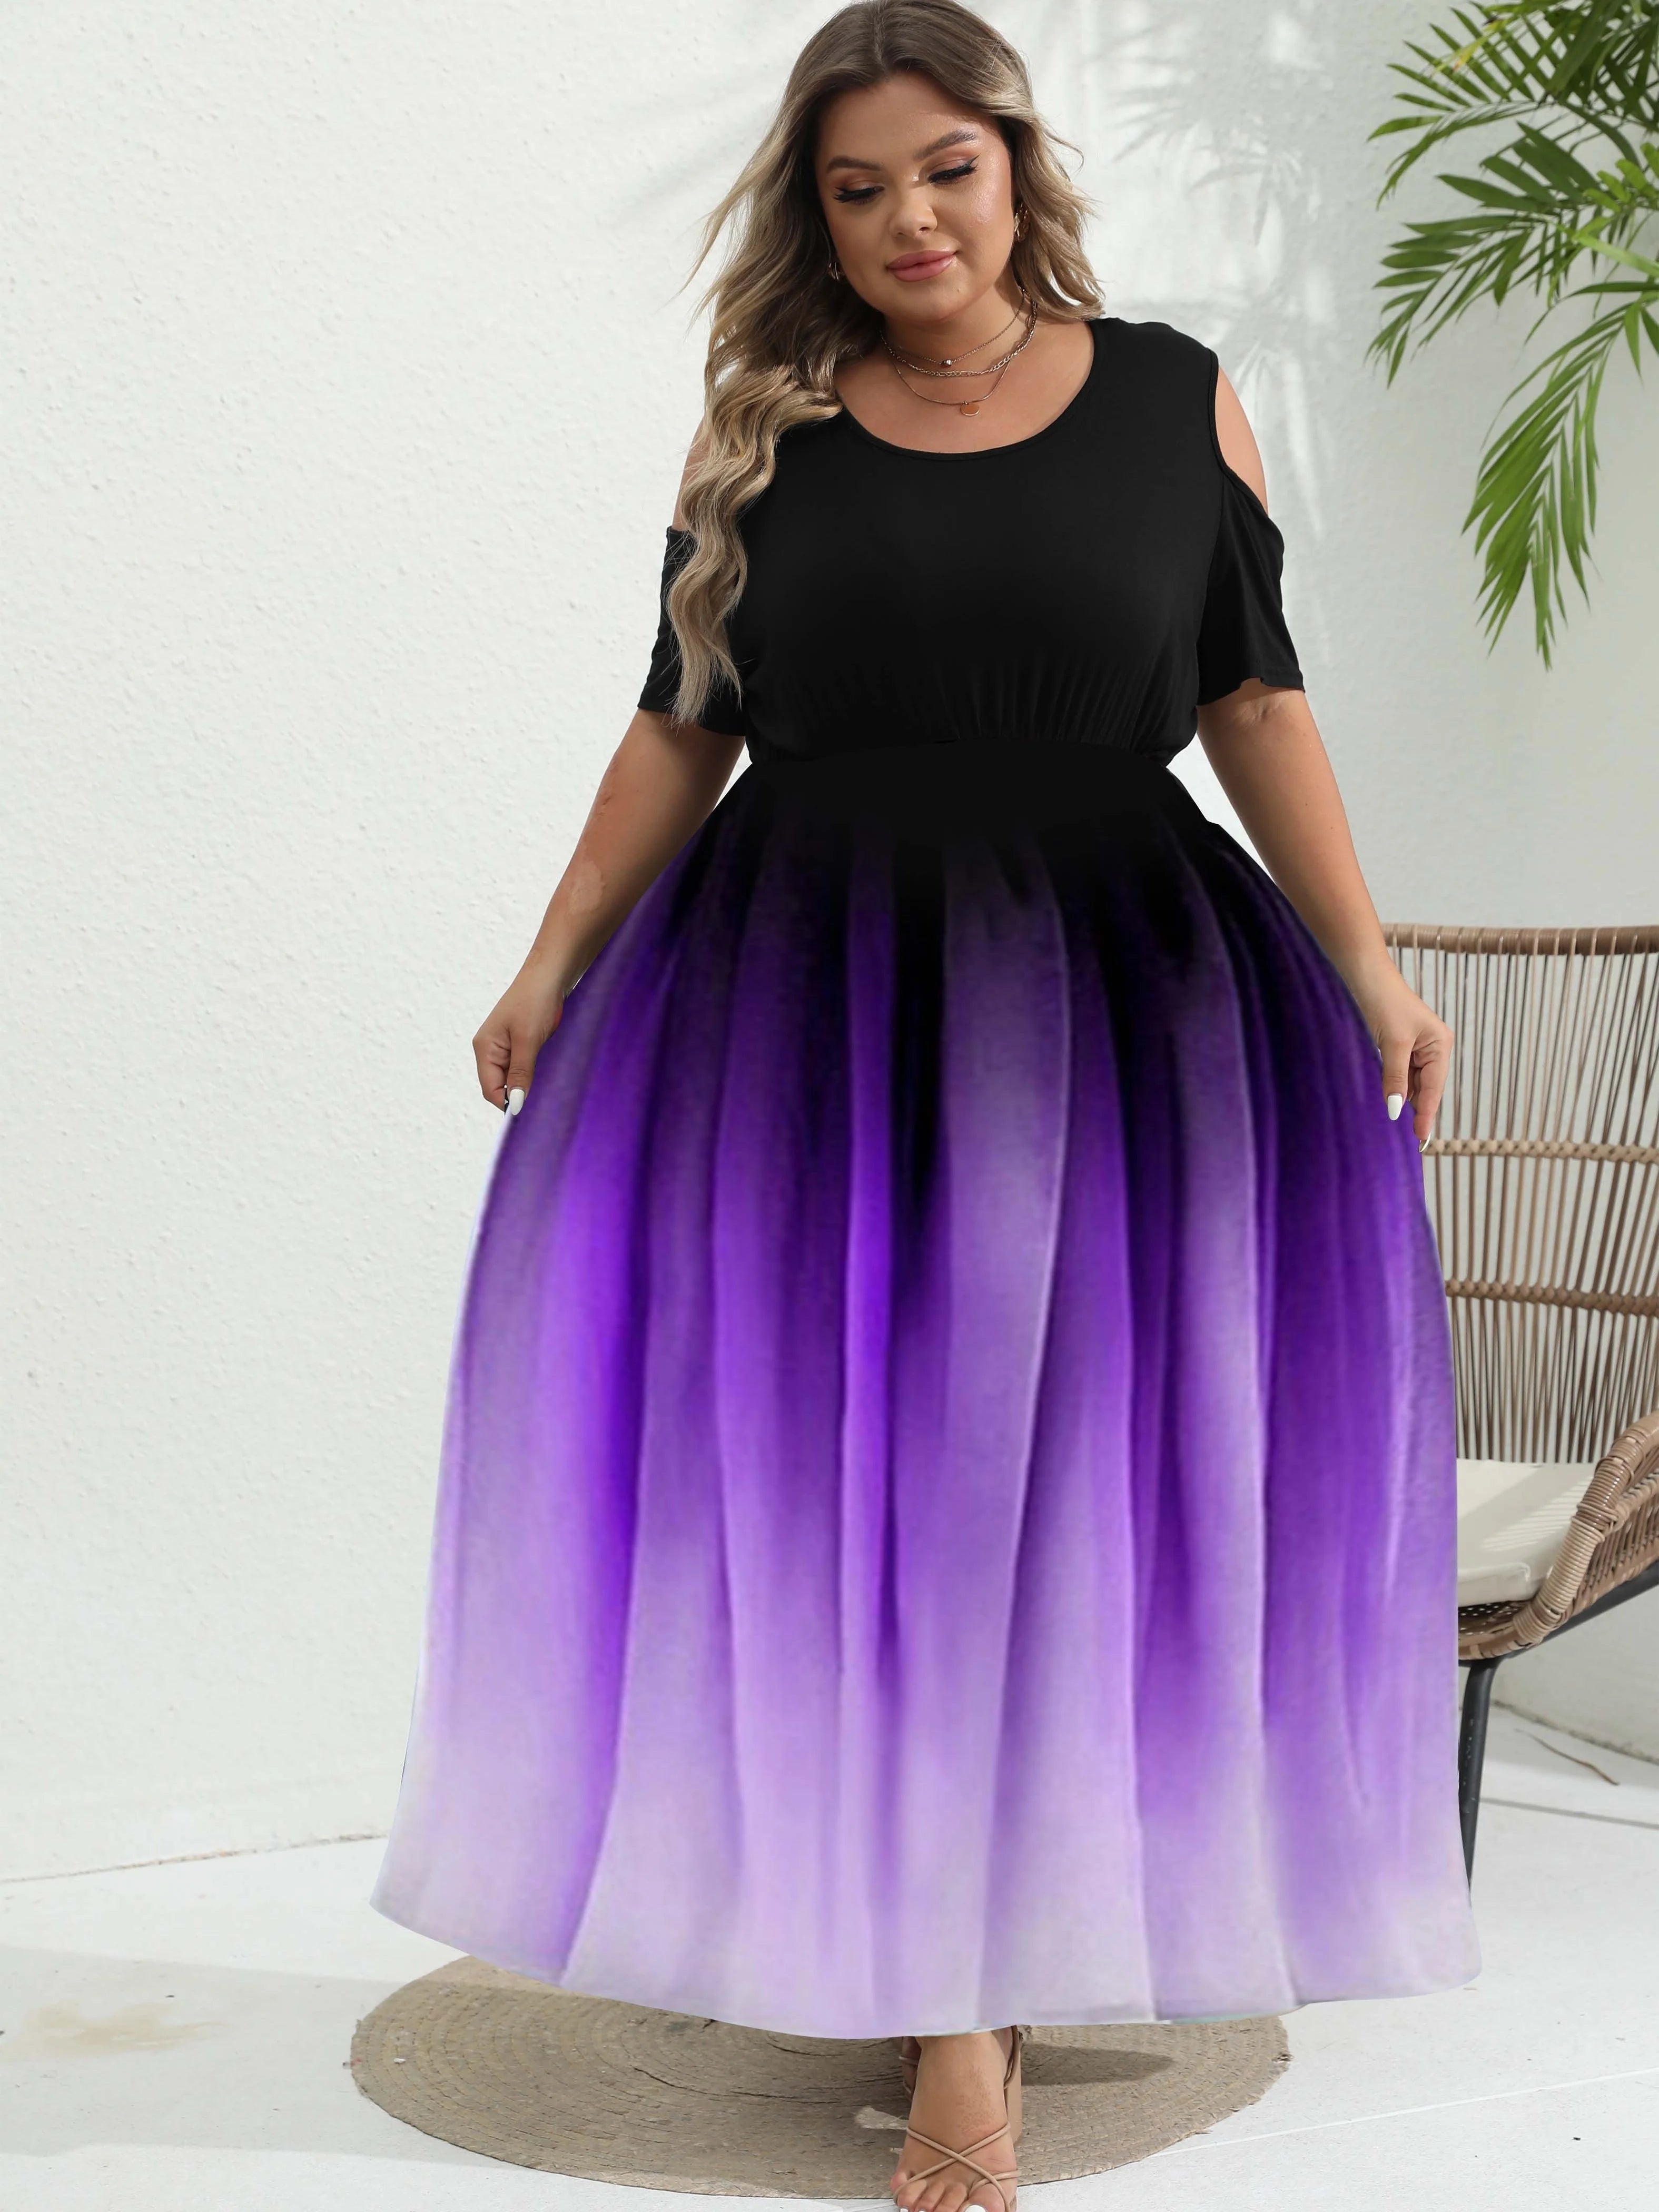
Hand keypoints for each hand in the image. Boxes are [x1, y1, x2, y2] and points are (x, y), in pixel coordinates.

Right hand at [472, 961, 567, 1112]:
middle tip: (542, 1100)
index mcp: (484, 1048)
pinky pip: (521, 1067)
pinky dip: (532, 1073)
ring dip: (526, 1084)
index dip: (508, 1103)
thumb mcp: (528, 1040)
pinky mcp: (518, 1043)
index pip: (489, 1089)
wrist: (549, 974)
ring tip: (545, 1082)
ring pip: (512, 1078)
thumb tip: (515, 1105)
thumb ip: (520, 1073)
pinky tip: (546, 1070)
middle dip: (517, 1095)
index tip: (529, 1112)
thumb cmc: (535, 1001)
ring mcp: (503, 1046)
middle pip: (499, 1086)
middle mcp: (490, 1050)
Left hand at [1350, 962, 1450, 1144]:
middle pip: (1426, 1087)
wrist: (1368, 978)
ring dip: (1404, 1097)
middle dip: (1417, 1108)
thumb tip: (1396, 1110)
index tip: (1422, 1138)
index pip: (1434, 1088)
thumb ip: (1396, 1079)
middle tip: (1411, 1138)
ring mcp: (1420, 1047)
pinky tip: (1391, 1099)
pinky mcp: (1403, 1045)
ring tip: (1399, 1122)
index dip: (1428, 1114)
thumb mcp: (1392, 1045)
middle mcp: (1435, 1047)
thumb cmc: (1385, 1004)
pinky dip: (1396, 1086)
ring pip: (1413, 1082)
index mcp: (1440, 1045)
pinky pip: (1402, 1073)